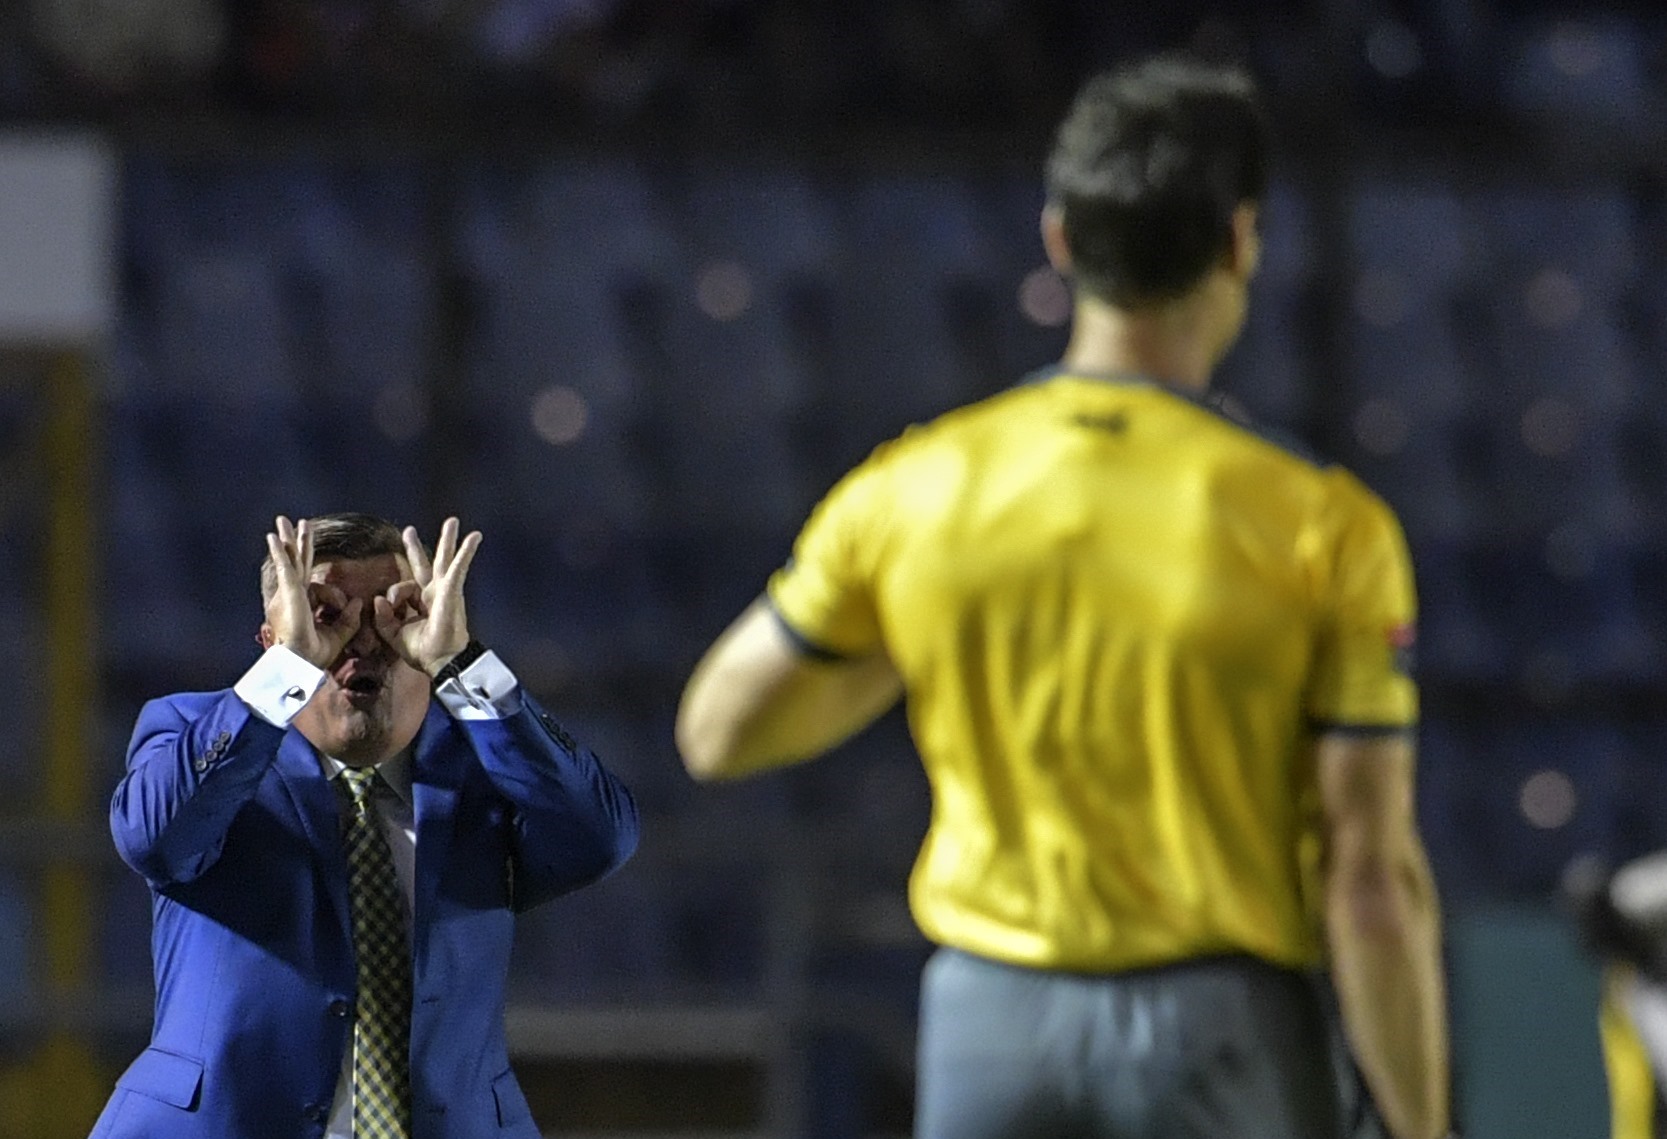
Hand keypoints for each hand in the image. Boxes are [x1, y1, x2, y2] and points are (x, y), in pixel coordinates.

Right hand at [264, 516, 363, 668]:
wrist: (298, 664)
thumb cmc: (312, 655)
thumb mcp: (337, 635)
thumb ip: (349, 618)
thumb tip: (358, 601)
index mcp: (303, 603)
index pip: (314, 582)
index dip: (328, 585)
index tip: (345, 602)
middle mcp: (293, 595)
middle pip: (297, 562)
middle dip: (296, 543)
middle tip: (294, 523)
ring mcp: (289, 592)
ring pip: (289, 560)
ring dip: (287, 540)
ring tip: (282, 521)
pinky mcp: (289, 592)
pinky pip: (285, 567)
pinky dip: (280, 552)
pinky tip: (273, 538)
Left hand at [373, 516, 481, 676]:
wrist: (441, 660)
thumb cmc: (421, 651)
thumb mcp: (393, 634)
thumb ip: (382, 617)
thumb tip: (377, 598)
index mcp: (420, 603)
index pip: (403, 586)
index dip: (393, 595)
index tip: (388, 606)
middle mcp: (433, 593)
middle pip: (427, 564)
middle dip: (417, 547)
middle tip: (409, 530)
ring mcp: (445, 590)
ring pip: (446, 559)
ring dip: (450, 540)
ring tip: (454, 522)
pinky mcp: (453, 590)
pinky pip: (458, 568)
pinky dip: (466, 553)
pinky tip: (474, 538)